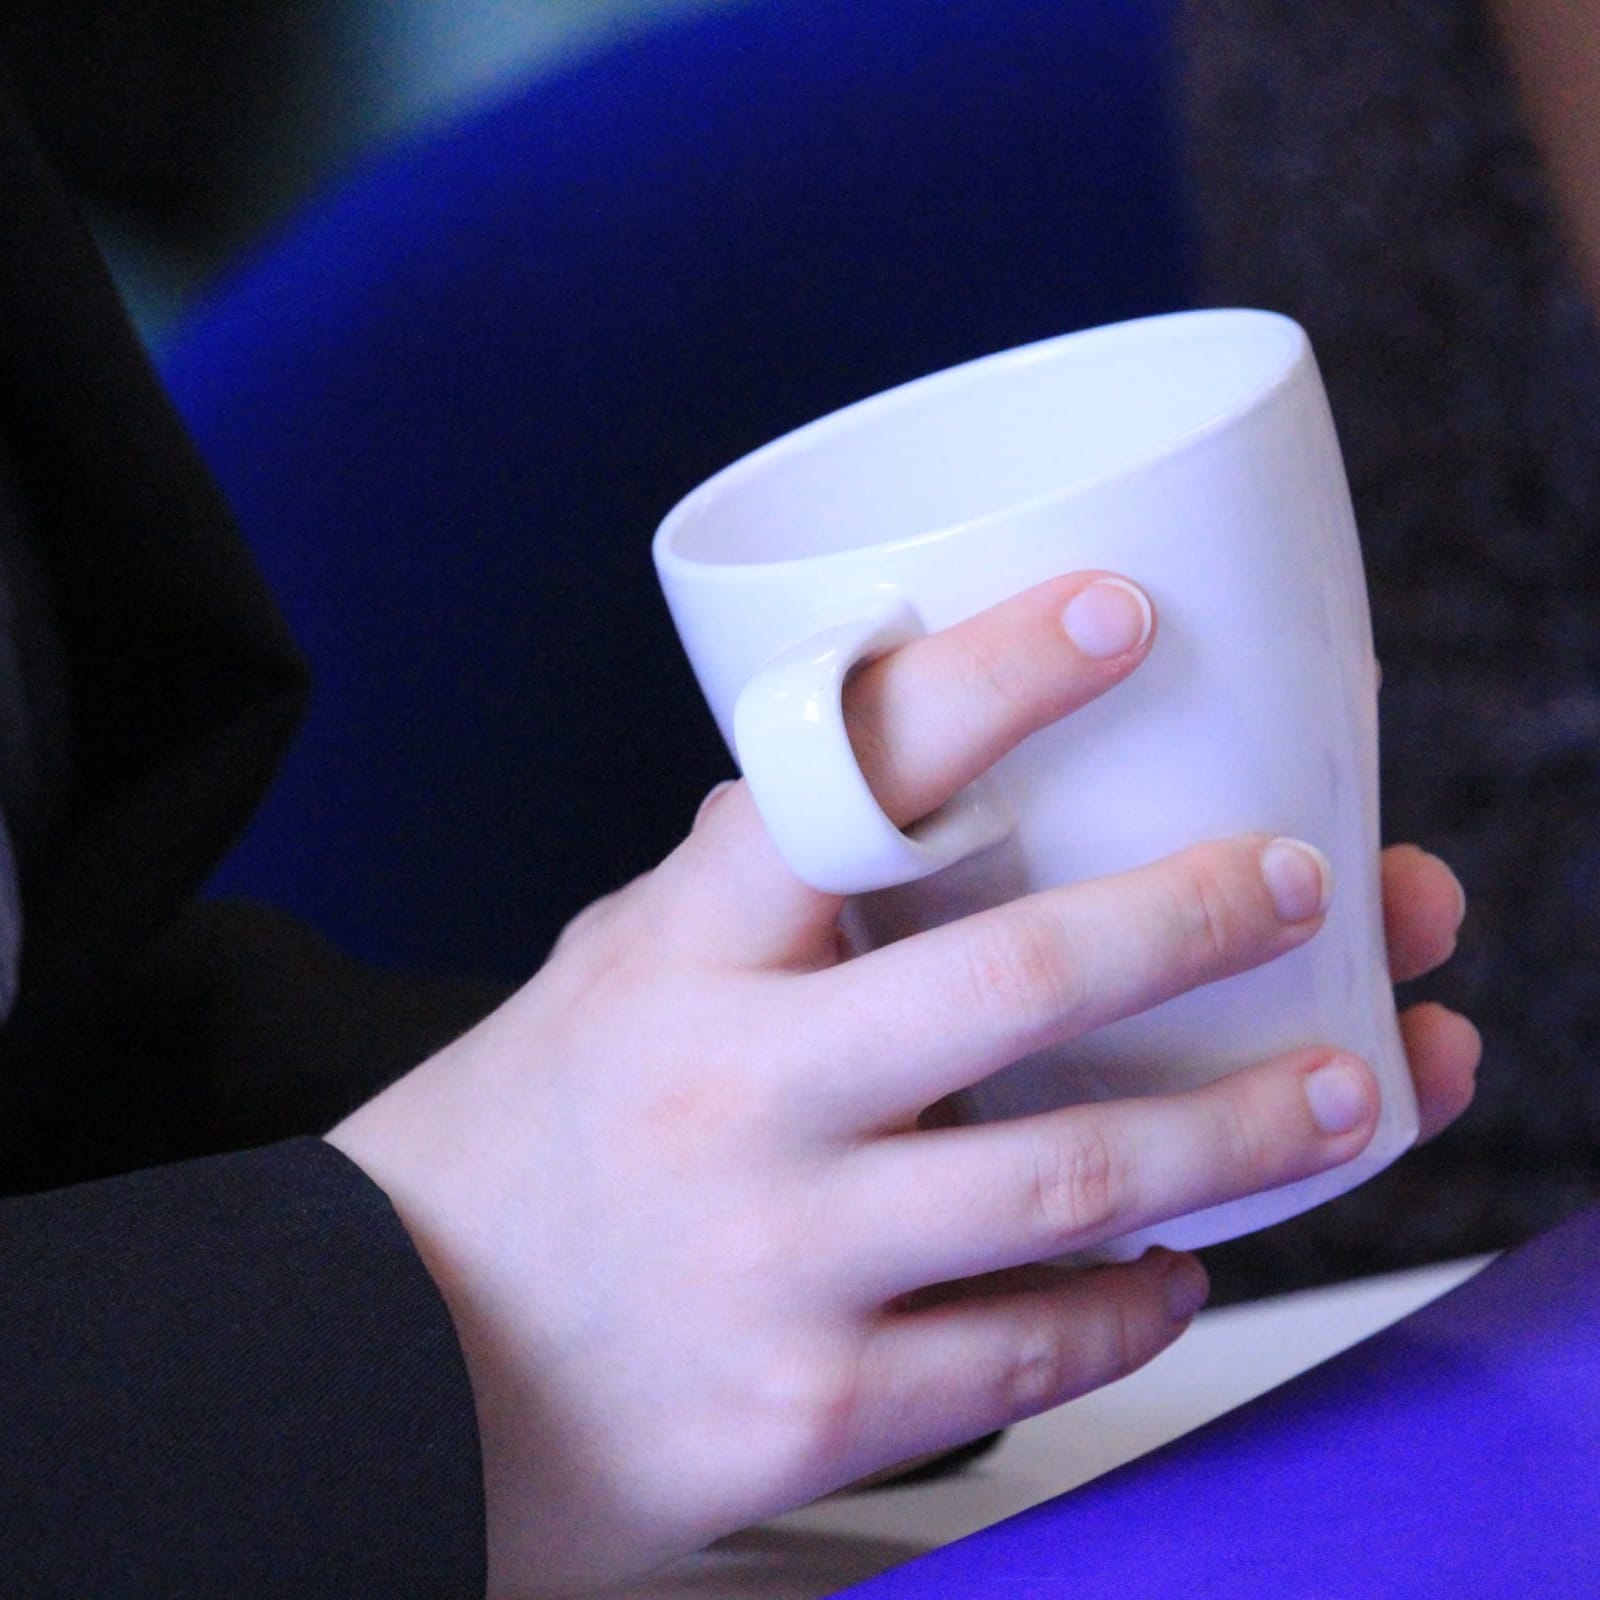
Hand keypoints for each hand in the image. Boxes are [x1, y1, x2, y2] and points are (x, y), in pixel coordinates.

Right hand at [328, 574, 1476, 1596]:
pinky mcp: (813, 1410)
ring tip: (1348, 1092)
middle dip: (1185, 921)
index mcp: (677, 957)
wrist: (390, 1367)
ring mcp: (776, 1262)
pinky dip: (1132, 1305)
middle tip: (1300, 885)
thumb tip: (921, 804)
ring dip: (1236, 1134)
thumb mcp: (614, 976)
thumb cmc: (527, 1141)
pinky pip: (1028, 1352)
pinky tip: (1177, 1266)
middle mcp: (729, 1094)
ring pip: (1066, 1184)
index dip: (986, 681)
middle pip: (1009, 980)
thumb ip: (757, 898)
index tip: (1113, 613)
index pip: (836, 780)